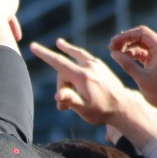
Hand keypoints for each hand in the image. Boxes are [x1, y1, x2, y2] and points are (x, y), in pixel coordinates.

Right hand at [31, 38, 156, 142]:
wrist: (124, 107)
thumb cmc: (102, 112)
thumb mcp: (85, 110)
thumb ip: (70, 101)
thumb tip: (58, 96)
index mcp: (83, 76)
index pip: (58, 62)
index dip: (44, 54)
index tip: (33, 46)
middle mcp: (89, 66)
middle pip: (64, 69)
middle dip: (60, 85)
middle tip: (63, 108)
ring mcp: (96, 64)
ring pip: (74, 59)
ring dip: (66, 68)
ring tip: (60, 55)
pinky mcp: (100, 65)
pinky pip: (83, 57)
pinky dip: (76, 59)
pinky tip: (72, 56)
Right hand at [109, 25, 156, 128]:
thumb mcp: (141, 78)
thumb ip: (126, 64)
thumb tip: (113, 53)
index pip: (142, 33)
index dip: (125, 36)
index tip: (112, 43)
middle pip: (141, 36)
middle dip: (126, 40)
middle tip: (111, 48)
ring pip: (142, 45)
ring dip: (128, 48)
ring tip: (115, 54)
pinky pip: (144, 53)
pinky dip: (134, 55)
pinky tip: (124, 60)